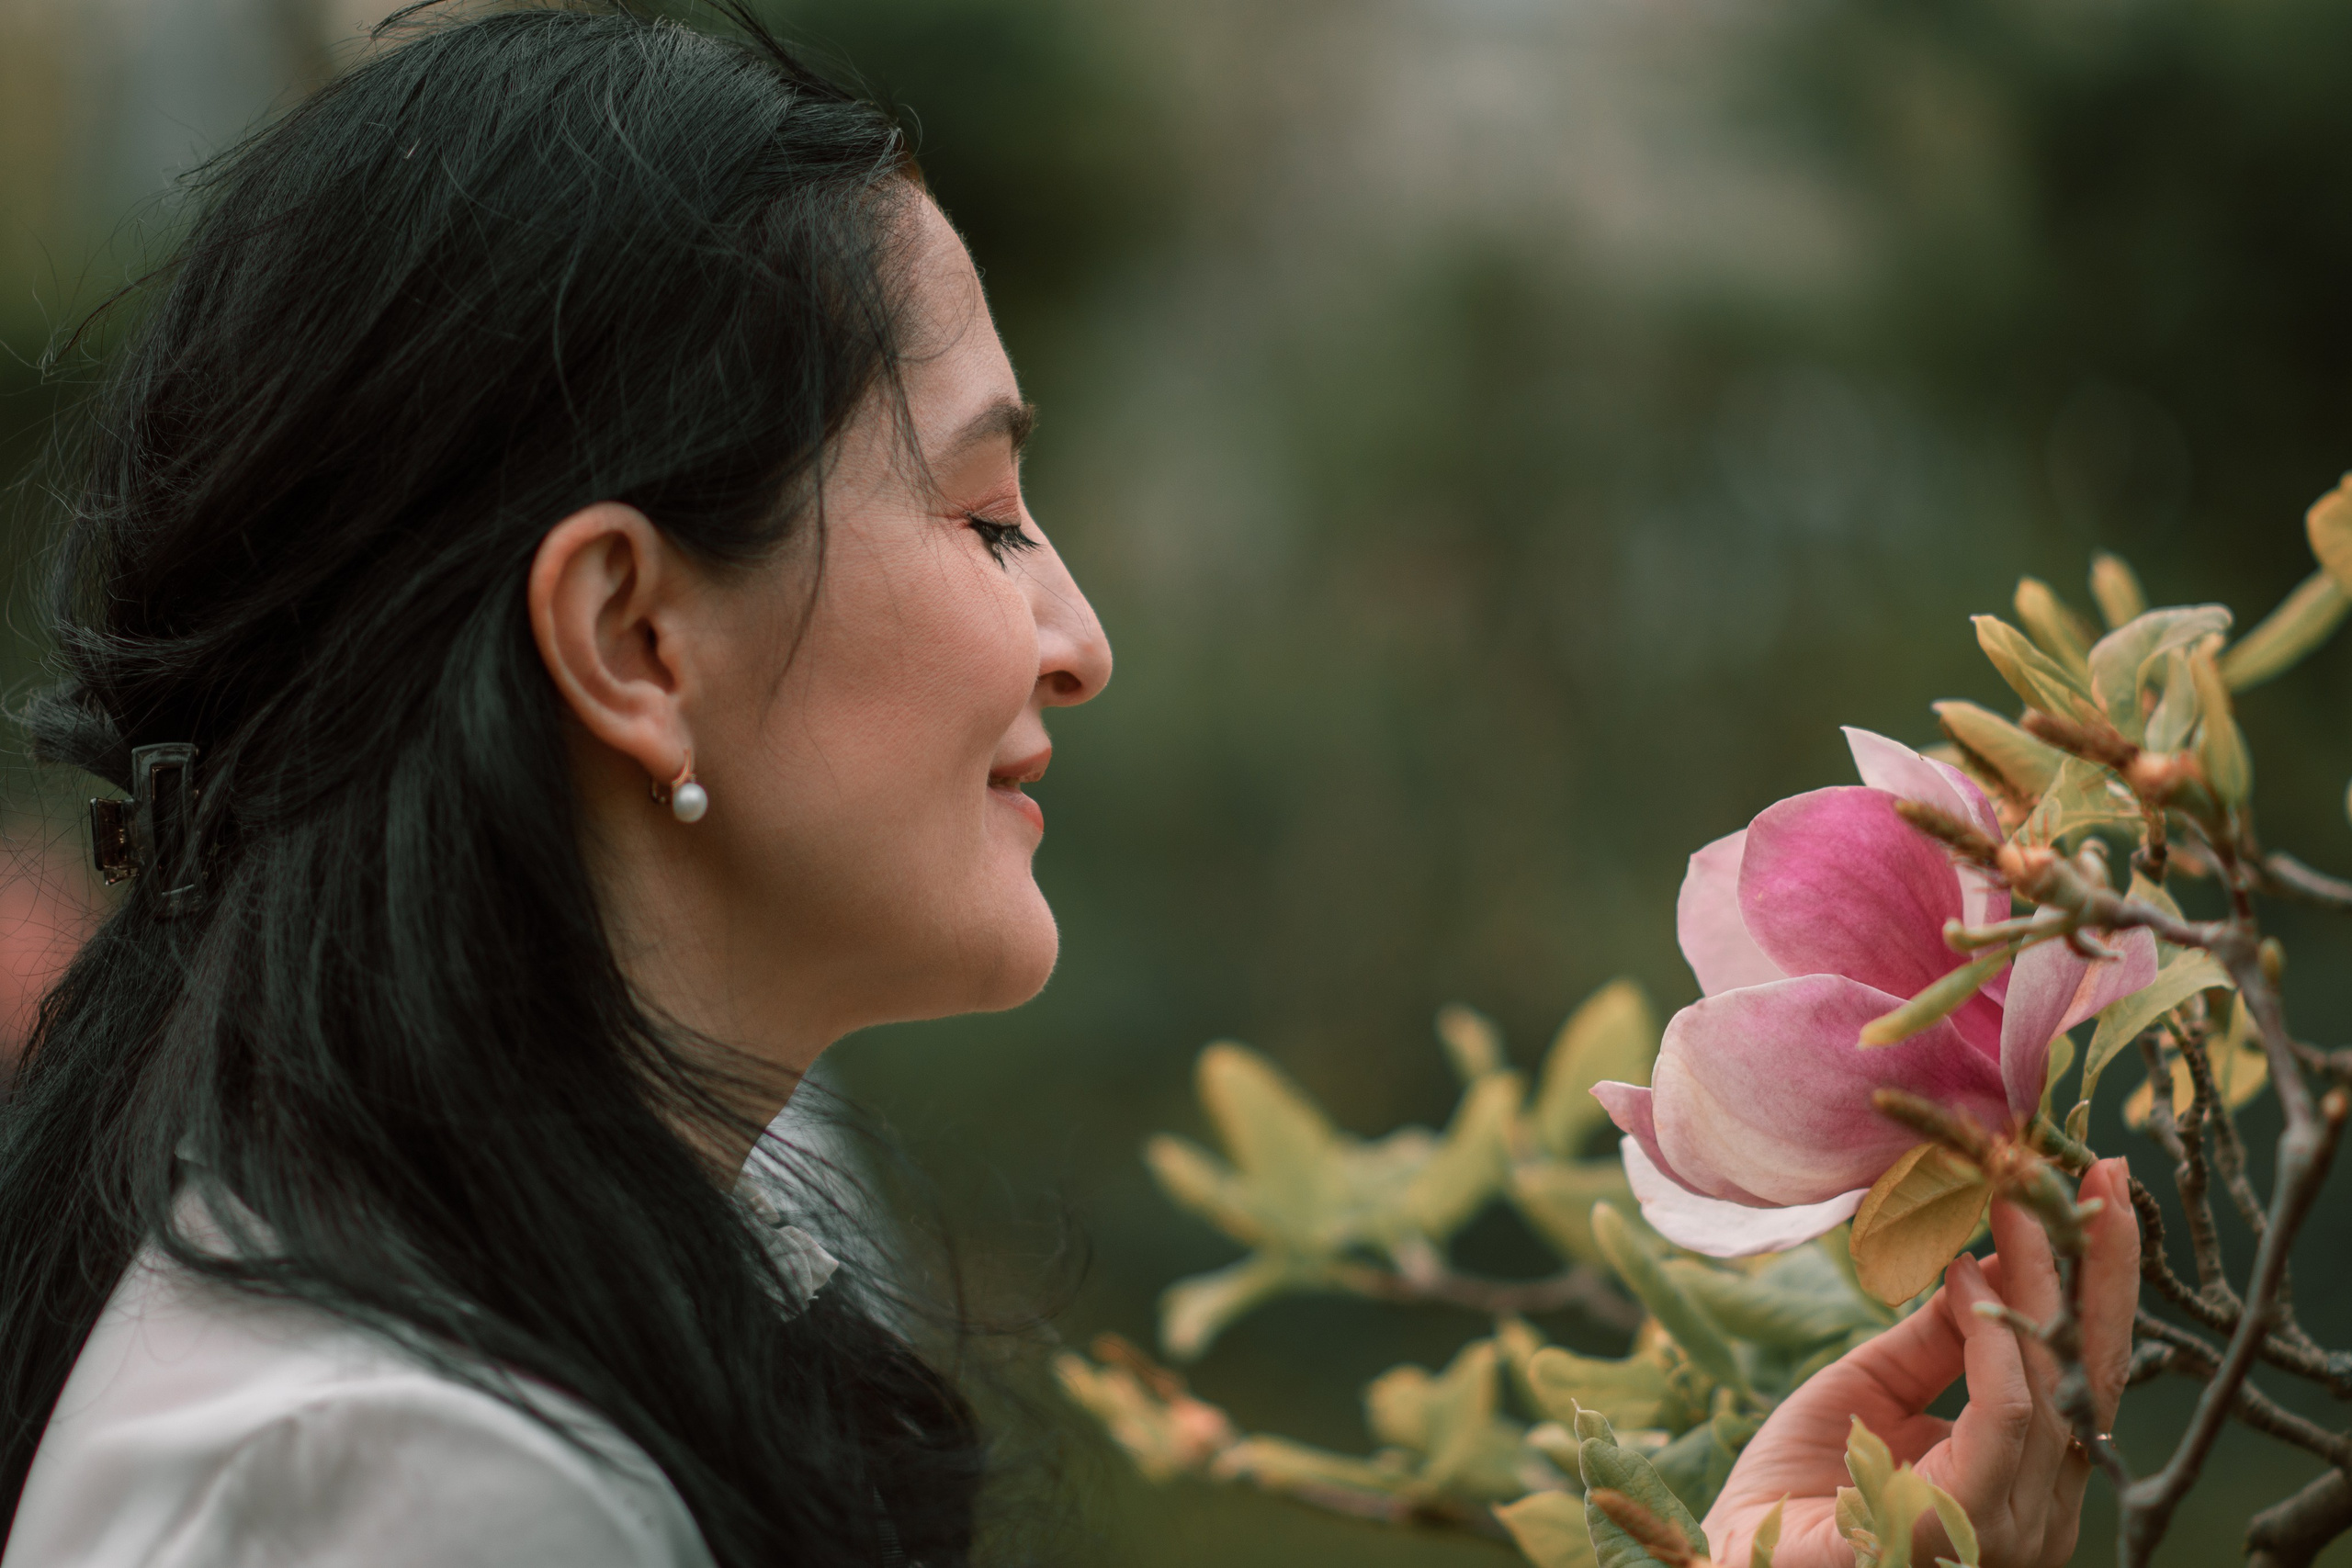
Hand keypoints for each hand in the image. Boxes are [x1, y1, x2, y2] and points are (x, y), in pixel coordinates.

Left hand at [1702, 1157, 2138, 1567]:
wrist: (1738, 1558)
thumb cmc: (1805, 1487)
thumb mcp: (1876, 1391)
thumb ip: (1941, 1340)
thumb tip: (1988, 1262)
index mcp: (2025, 1480)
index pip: (2081, 1371)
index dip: (2092, 1283)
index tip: (2091, 1191)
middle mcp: (2036, 1510)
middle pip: (2092, 1375)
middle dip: (2100, 1270)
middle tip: (2102, 1177)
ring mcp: (2009, 1526)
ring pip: (2055, 1384)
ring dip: (2043, 1280)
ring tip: (2023, 1196)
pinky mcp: (1960, 1525)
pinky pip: (2004, 1419)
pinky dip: (1997, 1341)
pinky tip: (1973, 1279)